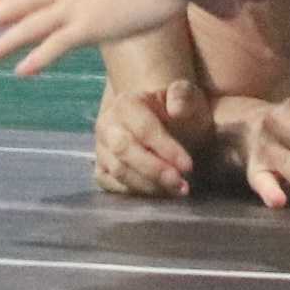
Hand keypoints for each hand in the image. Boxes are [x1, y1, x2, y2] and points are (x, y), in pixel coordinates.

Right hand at [94, 77, 212, 196]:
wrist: (163, 121)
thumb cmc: (178, 110)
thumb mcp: (189, 97)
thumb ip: (184, 96)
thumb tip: (175, 110)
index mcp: (127, 103)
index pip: (144, 129)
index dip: (167, 149)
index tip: (188, 166)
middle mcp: (107, 124)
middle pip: (125, 151)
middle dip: (155, 170)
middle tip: (181, 184)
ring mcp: (101, 148)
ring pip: (118, 171)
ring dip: (148, 185)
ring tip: (176, 189)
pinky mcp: (101, 169)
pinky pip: (111, 185)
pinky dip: (135, 192)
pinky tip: (159, 192)